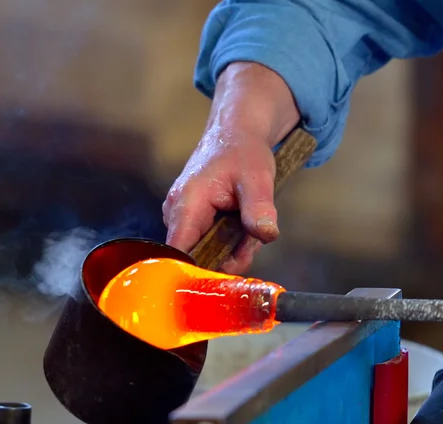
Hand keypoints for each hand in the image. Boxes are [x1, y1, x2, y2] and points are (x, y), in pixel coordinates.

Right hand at [163, 127, 277, 273]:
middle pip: (197, 258)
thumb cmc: (243, 151)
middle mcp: (176, 214)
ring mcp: (181, 217)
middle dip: (228, 257)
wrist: (235, 132)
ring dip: (231, 249)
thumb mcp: (257, 178)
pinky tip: (240, 225)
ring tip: (248, 225)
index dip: (200, 271)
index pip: (180, 255)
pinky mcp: (190, 220)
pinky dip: (228, 241)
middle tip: (251, 240)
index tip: (228, 273)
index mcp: (186, 205)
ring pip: (205, 252)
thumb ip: (259, 208)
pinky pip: (207, 243)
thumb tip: (266, 234)